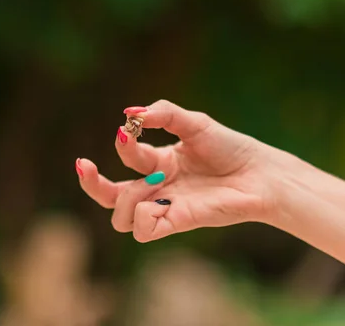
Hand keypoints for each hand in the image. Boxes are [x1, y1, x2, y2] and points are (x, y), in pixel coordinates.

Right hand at [75, 100, 285, 241]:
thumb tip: (130, 112)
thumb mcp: (194, 123)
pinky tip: (159, 202)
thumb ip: (164, 113)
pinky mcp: (178, 222)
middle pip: (110, 196)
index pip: (127, 158)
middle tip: (84, 165)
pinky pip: (144, 231)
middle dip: (92, 183)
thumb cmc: (230, 147)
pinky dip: (142, 217)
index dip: (122, 143)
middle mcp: (157, 186)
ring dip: (127, 197)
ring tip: (154, 182)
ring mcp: (166, 206)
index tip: (127, 129)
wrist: (260, 174)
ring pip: (121, 217)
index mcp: (159, 161)